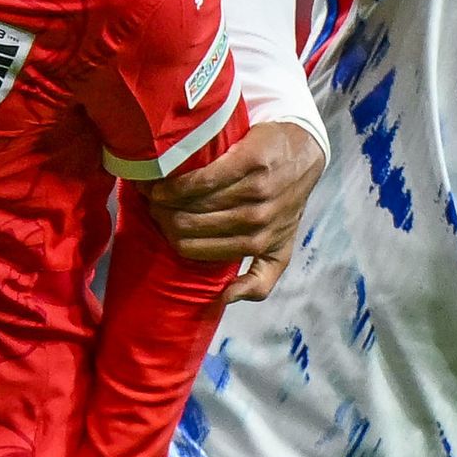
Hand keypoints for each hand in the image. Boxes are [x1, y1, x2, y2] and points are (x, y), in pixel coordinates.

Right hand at [151, 121, 323, 302]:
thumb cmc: (284, 206)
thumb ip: (260, 280)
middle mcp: (257, 220)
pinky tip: (165, 177)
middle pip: (188, 224)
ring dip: (166, 196)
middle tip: (153, 206)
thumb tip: (226, 297)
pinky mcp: (251, 162)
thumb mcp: (280, 250)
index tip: (159, 225)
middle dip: (163, 216)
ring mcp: (256, 191)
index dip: (170, 239)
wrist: (303, 158)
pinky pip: (204, 176)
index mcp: (258, 245)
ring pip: (193, 200)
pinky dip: (179, 179)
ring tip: (154, 191)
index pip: (195, 249)